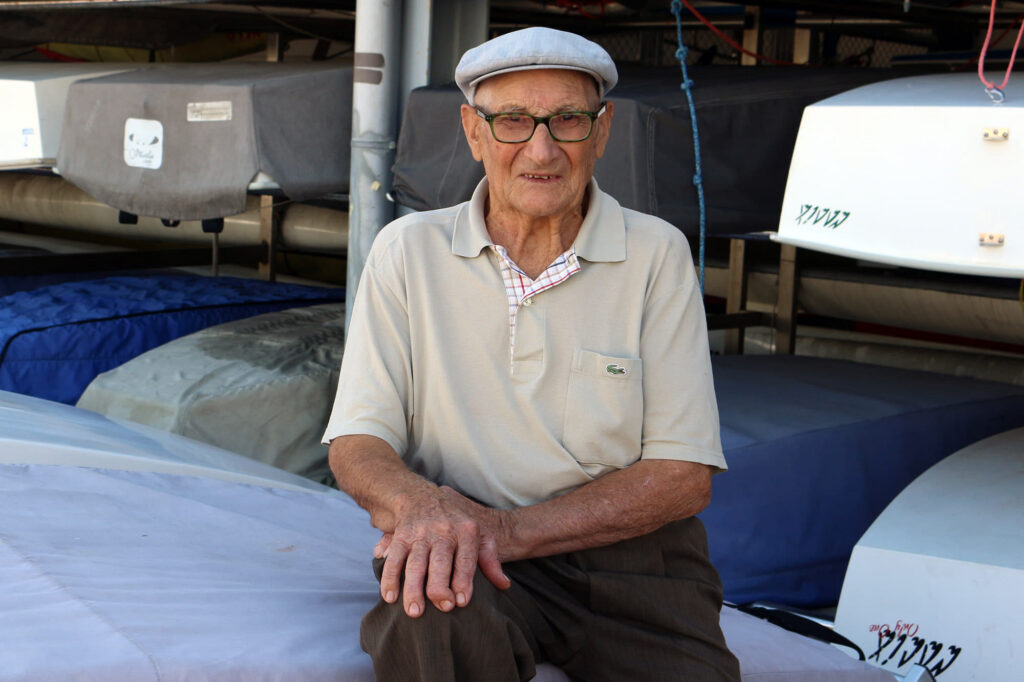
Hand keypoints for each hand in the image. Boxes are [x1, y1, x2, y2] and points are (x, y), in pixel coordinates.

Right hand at [376, 486, 510, 617]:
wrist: (422, 496)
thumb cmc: (457, 522)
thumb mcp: (479, 534)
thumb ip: (490, 560)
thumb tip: (504, 585)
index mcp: (465, 532)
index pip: (465, 559)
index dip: (464, 580)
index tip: (462, 601)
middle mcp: (442, 532)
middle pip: (440, 562)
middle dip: (440, 586)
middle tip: (443, 607)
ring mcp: (420, 534)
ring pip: (415, 563)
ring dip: (413, 588)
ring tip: (414, 612)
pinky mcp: (400, 536)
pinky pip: (394, 559)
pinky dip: (390, 578)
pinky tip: (390, 597)